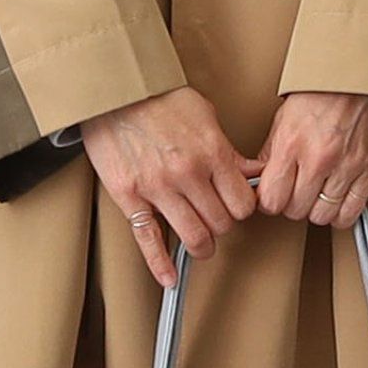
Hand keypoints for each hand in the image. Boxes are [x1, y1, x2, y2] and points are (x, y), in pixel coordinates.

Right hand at [83, 87, 256, 287]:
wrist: (115, 89)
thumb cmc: (159, 97)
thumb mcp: (205, 114)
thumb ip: (228, 149)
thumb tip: (252, 172)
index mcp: (211, 152)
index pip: (243, 204)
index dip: (242, 209)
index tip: (236, 207)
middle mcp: (187, 173)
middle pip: (222, 223)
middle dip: (223, 225)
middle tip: (217, 220)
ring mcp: (157, 187)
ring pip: (194, 236)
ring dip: (202, 245)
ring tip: (201, 243)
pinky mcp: (129, 196)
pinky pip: (148, 239)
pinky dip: (160, 264)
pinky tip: (169, 278)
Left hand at [256, 91, 367, 227]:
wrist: (366, 70)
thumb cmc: (328, 86)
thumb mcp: (286, 113)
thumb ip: (274, 149)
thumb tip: (263, 176)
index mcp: (293, 142)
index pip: (272, 199)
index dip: (270, 202)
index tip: (274, 196)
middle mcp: (319, 158)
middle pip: (296, 210)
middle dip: (293, 205)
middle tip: (297, 192)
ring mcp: (348, 166)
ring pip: (322, 216)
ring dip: (317, 209)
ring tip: (318, 195)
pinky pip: (351, 212)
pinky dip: (342, 213)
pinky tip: (337, 201)